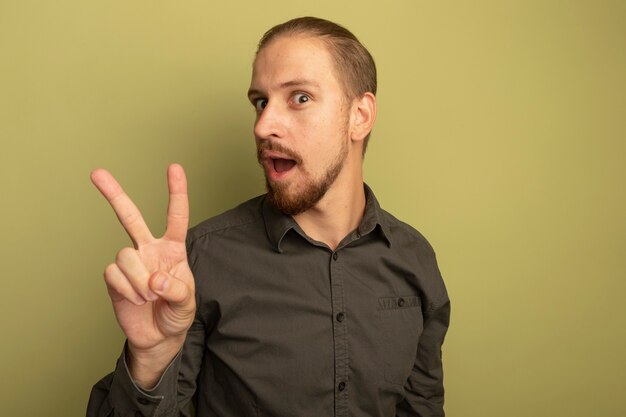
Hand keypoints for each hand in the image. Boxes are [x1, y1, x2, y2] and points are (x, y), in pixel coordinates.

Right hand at [91, 164, 194, 385]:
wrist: (158, 337)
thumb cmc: (176, 314)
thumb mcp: (187, 304)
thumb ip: (177, 290)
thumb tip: (155, 280)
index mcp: (172, 249)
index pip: (175, 217)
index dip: (176, 192)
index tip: (174, 168)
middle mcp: (149, 249)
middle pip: (130, 217)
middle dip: (114, 195)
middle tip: (97, 173)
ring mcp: (130, 263)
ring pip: (125, 255)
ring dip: (138, 280)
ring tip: (148, 297)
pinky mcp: (114, 278)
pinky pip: (113, 274)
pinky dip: (126, 290)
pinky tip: (135, 300)